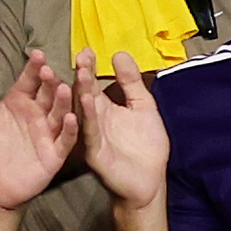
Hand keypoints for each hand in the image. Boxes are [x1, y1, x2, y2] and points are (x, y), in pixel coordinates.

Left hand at [0, 49, 84, 213]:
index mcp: (19, 102)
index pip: (29, 81)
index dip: (34, 68)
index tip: (37, 54)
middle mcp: (37, 114)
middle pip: (47, 94)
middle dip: (50, 81)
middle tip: (50, 70)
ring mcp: (47, 133)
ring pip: (59, 113)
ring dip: (63, 101)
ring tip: (64, 88)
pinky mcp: (54, 153)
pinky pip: (64, 140)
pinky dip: (68, 129)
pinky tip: (70, 118)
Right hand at [67, 44, 171, 206]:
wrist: (149, 181)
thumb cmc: (145, 146)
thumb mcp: (143, 107)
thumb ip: (132, 82)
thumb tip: (120, 54)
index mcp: (103, 108)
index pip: (92, 83)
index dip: (89, 67)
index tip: (87, 50)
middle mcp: (93, 119)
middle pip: (84, 93)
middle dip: (82, 75)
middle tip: (81, 56)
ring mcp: (92, 135)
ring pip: (83, 111)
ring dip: (81, 92)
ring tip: (81, 73)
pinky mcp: (95, 152)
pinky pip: (89, 132)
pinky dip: (88, 117)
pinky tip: (87, 102)